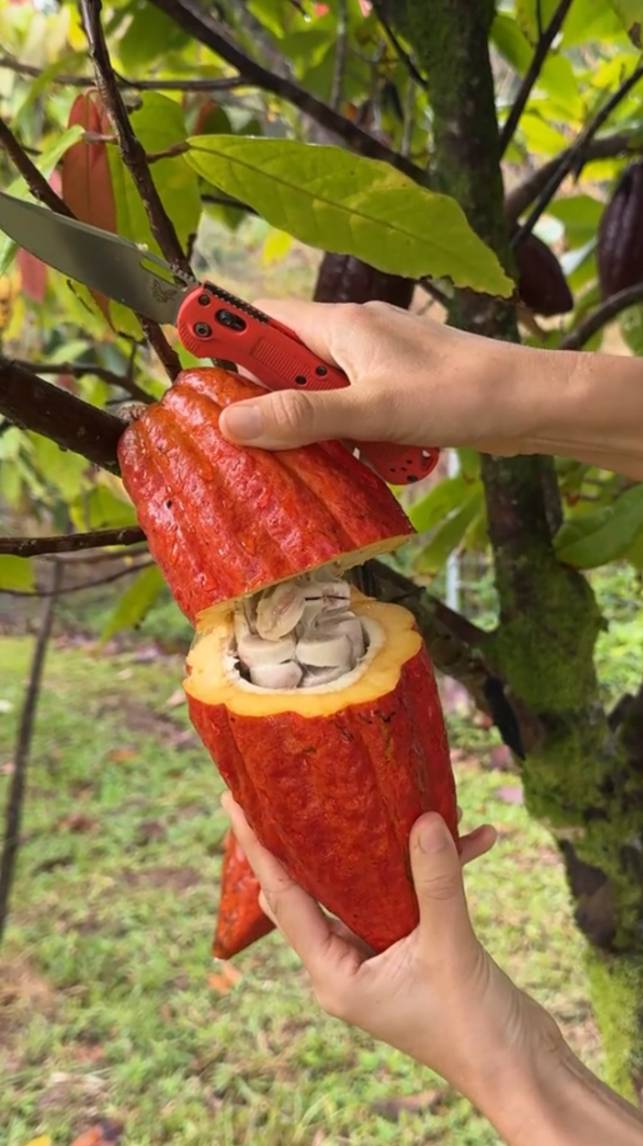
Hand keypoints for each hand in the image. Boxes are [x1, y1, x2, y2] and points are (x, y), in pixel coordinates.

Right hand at [219, 299, 527, 454]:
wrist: (532, 404)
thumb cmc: (460, 393)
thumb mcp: (371, 409)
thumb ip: (302, 414)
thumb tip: (231, 422)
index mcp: (340, 323)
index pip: (260, 317)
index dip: (221, 336)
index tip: (189, 369)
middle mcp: (353, 337)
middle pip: (283, 361)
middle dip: (263, 398)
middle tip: (244, 439)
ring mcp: (377, 365)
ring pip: (316, 393)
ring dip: (307, 425)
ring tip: (298, 459)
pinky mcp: (396, 393)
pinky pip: (349, 412)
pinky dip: (343, 437)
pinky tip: (352, 462)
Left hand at [221, 793, 562, 1114]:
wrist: (522, 1071)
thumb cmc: (475, 1027)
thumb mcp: (449, 947)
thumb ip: (434, 881)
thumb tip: (423, 818)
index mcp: (334, 973)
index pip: (284, 898)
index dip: (258, 849)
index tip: (234, 802)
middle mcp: (346, 963)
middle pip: (314, 887)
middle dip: (310, 837)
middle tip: (291, 784)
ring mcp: (379, 956)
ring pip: (367, 884)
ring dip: (392, 846)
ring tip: (396, 795)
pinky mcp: (414, 950)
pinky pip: (411, 896)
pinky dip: (437, 870)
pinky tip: (476, 840)